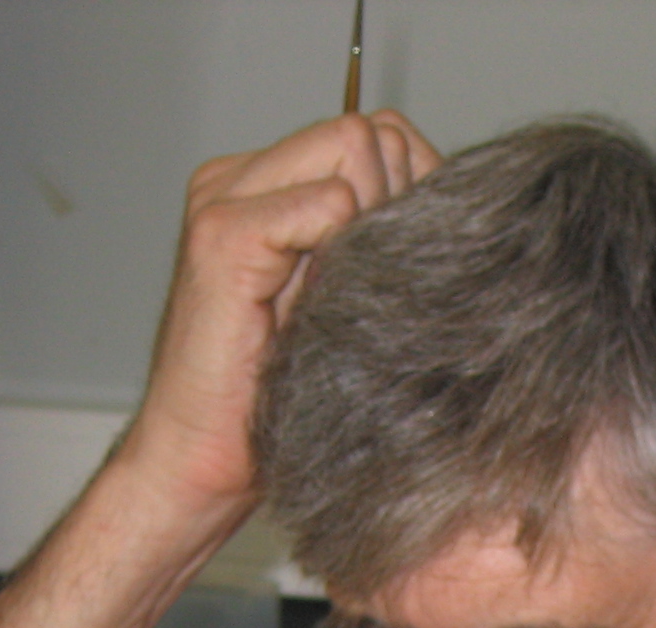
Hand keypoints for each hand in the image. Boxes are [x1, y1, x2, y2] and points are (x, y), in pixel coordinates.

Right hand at [118, 111, 439, 520]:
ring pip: (355, 149)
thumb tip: (452, 205)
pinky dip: (344, 256)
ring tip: (337, 305)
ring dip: (371, 230)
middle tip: (369, 293)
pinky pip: (330, 202)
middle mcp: (238, 177)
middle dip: (398, 205)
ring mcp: (225, 198)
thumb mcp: (340, 304)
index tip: (399, 274)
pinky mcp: (224, 235)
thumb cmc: (275, 404)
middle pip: (374, 133)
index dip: (411, 195)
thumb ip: (375, 241)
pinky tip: (318, 314)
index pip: (378, 136)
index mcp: (264, 186)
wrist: (203, 467)